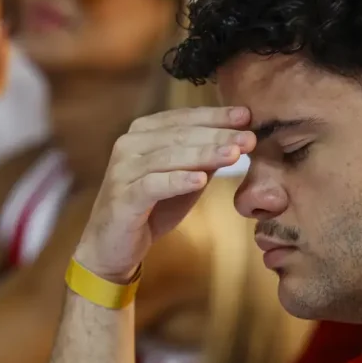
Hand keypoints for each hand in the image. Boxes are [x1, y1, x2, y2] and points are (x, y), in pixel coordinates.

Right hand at [74, 107, 255, 281]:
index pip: (183, 117)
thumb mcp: (182, 180)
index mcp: (143, 133)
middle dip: (217, 135)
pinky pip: (153, 185)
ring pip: (168, 157)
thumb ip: (202, 159)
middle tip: (250, 138)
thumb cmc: (150, 209)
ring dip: (204, 154)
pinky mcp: (122, 197)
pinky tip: (201, 180)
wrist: (111, 246)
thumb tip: (237, 140)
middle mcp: (129, 144)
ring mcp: (123, 170)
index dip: (215, 115)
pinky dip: (178, 180)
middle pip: (180, 135)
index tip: (247, 115)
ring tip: (234, 154)